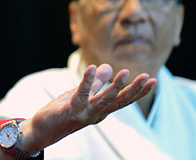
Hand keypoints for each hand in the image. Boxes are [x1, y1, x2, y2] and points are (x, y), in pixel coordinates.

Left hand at [18, 64, 155, 153]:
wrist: (42, 129)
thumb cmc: (62, 111)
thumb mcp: (81, 94)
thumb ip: (94, 83)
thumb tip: (107, 66)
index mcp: (101, 109)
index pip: (123, 100)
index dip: (138, 91)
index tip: (153, 80)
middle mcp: (96, 113)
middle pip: (119, 102)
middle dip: (134, 90)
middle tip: (149, 78)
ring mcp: (84, 113)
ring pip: (104, 100)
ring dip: (115, 87)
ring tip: (125, 72)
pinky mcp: (70, 110)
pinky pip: (81, 94)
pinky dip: (87, 81)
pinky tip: (93, 68)